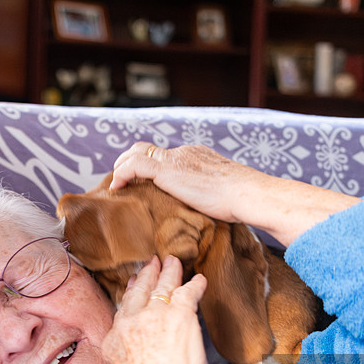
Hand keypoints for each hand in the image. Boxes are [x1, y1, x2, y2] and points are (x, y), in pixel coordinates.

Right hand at [101, 255, 209, 363]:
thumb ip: (130, 362)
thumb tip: (143, 363)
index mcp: (114, 341)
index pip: (123, 312)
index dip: (129, 296)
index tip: (132, 287)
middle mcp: (129, 324)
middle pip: (138, 293)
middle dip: (146, 276)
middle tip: (151, 264)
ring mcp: (153, 317)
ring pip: (162, 287)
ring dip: (169, 273)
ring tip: (173, 262)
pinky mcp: (179, 316)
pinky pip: (188, 292)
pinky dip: (195, 285)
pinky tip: (200, 280)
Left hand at [111, 142, 359, 246]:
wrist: (248, 194)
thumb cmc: (243, 202)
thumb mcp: (220, 196)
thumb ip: (208, 197)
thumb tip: (209, 214)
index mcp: (197, 156)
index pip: (165, 155)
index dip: (149, 167)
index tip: (140, 183)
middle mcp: (184, 152)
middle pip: (147, 149)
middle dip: (130, 163)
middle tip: (121, 184)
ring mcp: (176, 158)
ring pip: (136, 152)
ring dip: (121, 168)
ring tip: (115, 187)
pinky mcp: (168, 169)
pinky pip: (135, 164)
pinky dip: (122, 174)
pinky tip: (116, 189)